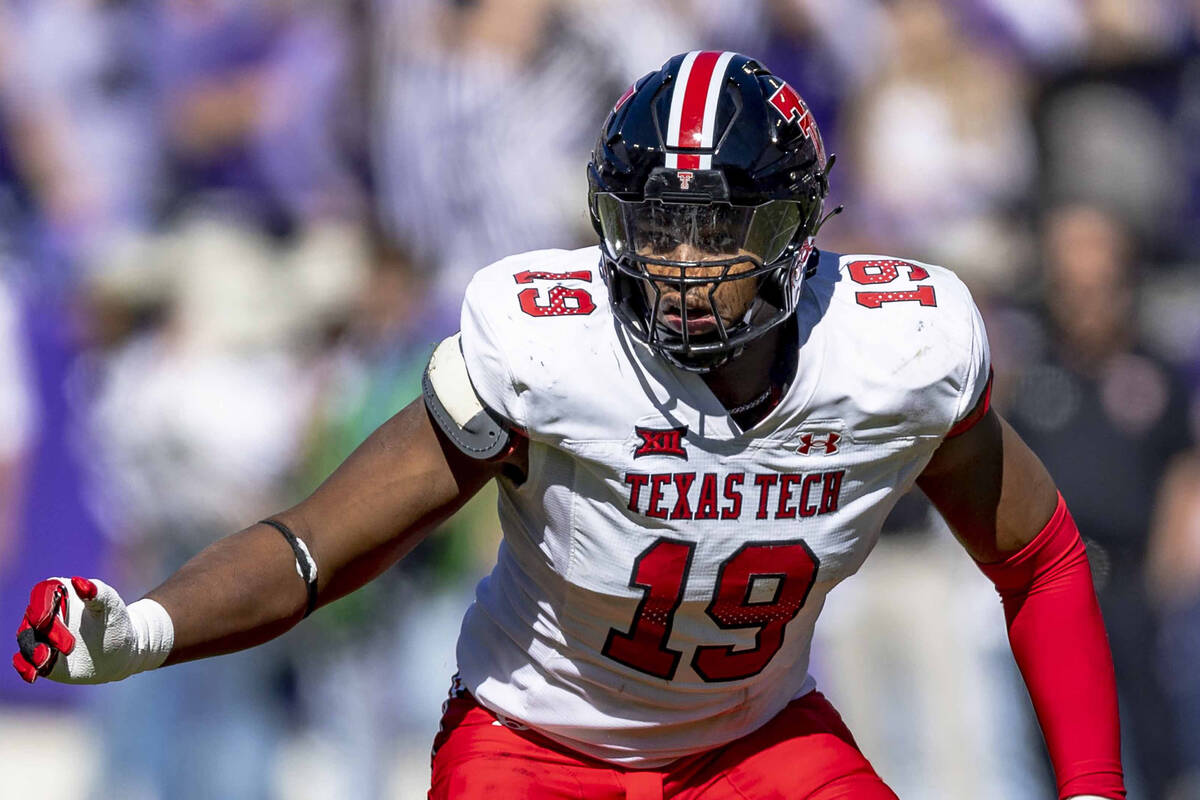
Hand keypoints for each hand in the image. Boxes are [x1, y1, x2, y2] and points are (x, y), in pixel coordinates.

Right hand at [12, 577, 172, 683]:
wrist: (119, 649)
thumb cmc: (114, 620)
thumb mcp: (111, 605)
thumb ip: (97, 592)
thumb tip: (79, 581)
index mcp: (61, 593)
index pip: (43, 593)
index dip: (41, 605)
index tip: (45, 618)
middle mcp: (45, 614)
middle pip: (35, 619)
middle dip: (48, 632)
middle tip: (70, 646)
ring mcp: (41, 637)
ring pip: (28, 640)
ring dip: (33, 650)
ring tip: (45, 659)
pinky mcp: (41, 658)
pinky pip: (26, 662)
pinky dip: (24, 668)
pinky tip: (31, 675)